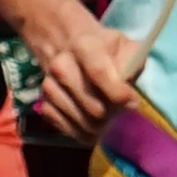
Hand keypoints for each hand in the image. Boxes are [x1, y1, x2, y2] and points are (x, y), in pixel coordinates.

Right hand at [16, 0, 153, 140]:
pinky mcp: (43, 105)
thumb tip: (129, 98)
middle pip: (93, 107)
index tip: (132, 103)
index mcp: (83, 45)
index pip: (98, 73)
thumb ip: (133, 65)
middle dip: (112, 113)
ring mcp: (49, 86)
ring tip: (106, 114)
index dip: (118, 94)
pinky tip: (89, 120)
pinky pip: (68, 130)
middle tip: (118, 107)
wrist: (69, 49)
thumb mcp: (124, 46)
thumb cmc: (104, 50)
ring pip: (83, 122)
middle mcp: (60, 65)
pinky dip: (82, 131)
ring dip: (99, 125)